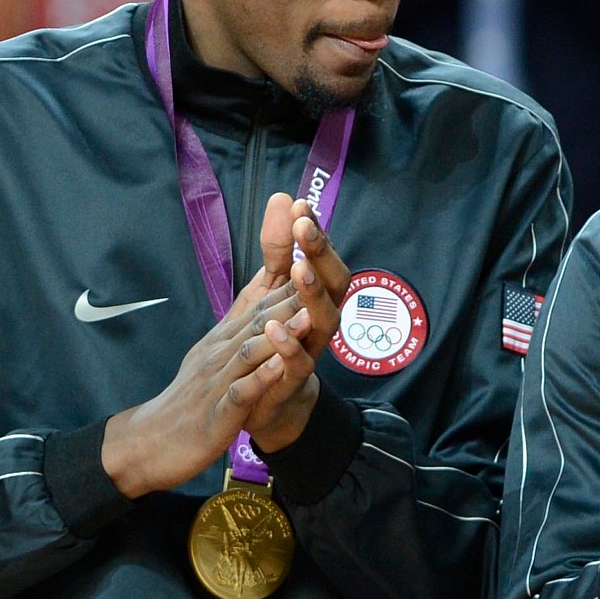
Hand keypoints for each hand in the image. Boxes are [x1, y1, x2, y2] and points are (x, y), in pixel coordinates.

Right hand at [102, 281, 310, 498]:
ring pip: (250, 352)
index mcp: (223, 342)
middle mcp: (221, 355)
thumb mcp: (213, 359)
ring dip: (280, 334)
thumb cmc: (191, 401)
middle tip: (321, 277)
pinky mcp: (218, 412)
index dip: (290, 287)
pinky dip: (260, 378)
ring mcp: (218, 381)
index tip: (317, 265)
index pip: (260, 308)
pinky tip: (280, 367)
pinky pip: (240, 392)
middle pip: (259, 322)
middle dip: (291, 300)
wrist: (153, 442)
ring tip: (308, 316)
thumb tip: (261, 310)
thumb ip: (236, 334)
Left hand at [244, 192, 352, 452]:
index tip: (301, 207)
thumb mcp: (268, 288)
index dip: (315, 234)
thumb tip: (285, 197)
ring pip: (325, 321)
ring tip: (299, 269)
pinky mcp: (291, 381)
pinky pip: (298, 363)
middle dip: (321, 255)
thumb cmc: (272, 339)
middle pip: (335, 284)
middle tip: (305, 229)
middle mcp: (320, 320)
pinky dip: (288, 346)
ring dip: (314, 294)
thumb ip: (277, 248)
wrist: (264, 401)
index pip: (323, 258)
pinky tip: (274, 327)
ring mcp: (311, 350)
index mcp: (316, 296)